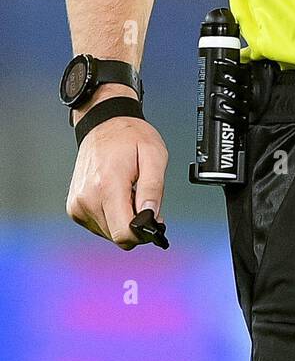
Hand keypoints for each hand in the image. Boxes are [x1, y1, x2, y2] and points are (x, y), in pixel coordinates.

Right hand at [66, 87, 167, 248]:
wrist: (104, 124)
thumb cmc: (129, 136)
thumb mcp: (154, 155)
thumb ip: (153, 189)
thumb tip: (151, 217)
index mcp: (107, 185)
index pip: (123, 233)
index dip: (142, 231)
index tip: (152, 219)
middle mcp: (87, 198)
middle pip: (117, 235)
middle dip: (134, 222)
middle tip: (140, 197)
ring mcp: (78, 204)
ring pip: (108, 233)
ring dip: (122, 218)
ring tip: (127, 191)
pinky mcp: (74, 207)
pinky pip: (98, 225)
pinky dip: (111, 215)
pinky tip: (115, 194)